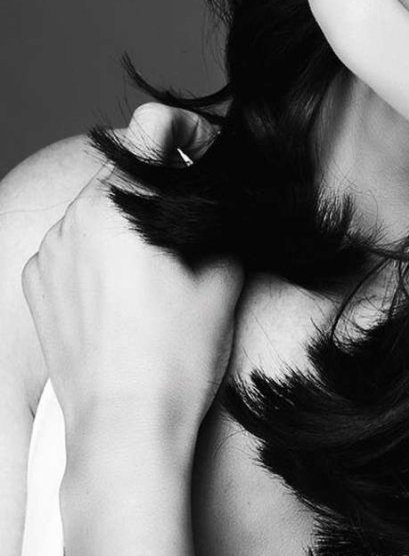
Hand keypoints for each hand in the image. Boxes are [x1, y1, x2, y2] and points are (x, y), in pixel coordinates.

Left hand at [20, 103, 243, 443]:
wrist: (126, 428)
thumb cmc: (178, 355)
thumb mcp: (225, 270)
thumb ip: (220, 211)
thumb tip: (219, 187)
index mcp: (121, 204)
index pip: (152, 127)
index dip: (188, 136)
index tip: (204, 159)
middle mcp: (74, 217)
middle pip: (125, 170)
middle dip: (159, 186)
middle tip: (191, 230)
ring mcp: (49, 252)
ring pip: (96, 209)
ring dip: (126, 221)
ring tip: (158, 273)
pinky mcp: (36, 284)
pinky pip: (72, 246)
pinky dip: (98, 255)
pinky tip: (125, 296)